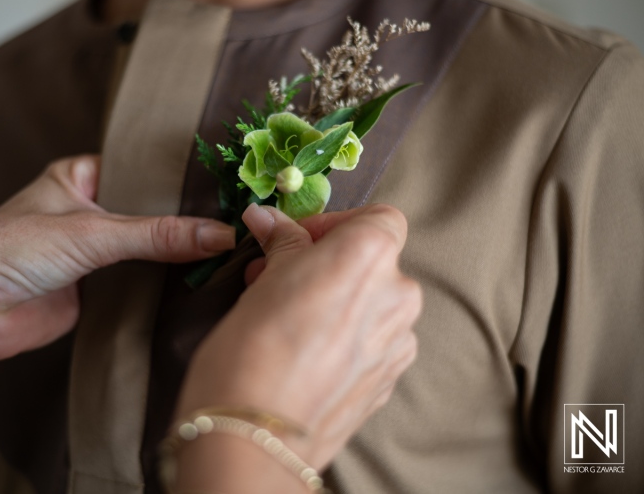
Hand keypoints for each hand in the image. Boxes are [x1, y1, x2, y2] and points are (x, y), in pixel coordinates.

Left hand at [0, 155, 234, 369]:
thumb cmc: (12, 247)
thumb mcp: (94, 231)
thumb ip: (159, 235)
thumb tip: (220, 235)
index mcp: (81, 178)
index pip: (142, 171)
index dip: (180, 180)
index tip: (225, 185)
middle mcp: (90, 212)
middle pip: (149, 214)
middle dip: (184, 220)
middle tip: (237, 218)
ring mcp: (95, 253)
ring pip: (147, 250)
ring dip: (176, 255)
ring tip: (230, 247)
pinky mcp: (98, 292)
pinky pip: (140, 285)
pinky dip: (165, 286)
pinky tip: (203, 280)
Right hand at [176, 203, 421, 468]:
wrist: (257, 435)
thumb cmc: (254, 348)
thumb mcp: (264, 279)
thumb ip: (282, 242)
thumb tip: (270, 220)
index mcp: (371, 256)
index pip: (378, 218)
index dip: (336, 224)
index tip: (297, 239)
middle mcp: (398, 297)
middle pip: (375, 263)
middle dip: (328, 264)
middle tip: (278, 274)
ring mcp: (398, 344)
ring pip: (373, 305)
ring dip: (337, 301)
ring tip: (286, 315)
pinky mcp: (388, 383)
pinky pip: (370, 344)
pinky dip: (343, 337)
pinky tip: (303, 351)